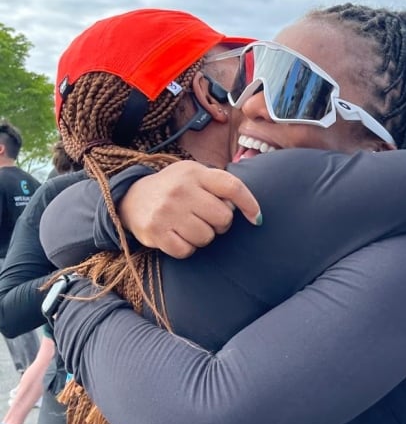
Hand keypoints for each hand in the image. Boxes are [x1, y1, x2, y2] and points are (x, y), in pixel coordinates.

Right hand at [118, 161, 260, 258]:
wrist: (131, 198)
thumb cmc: (175, 189)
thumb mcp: (195, 176)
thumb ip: (221, 187)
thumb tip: (253, 213)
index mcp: (195, 173)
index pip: (232, 187)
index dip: (250, 204)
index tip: (257, 219)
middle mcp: (181, 189)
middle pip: (223, 218)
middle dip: (220, 224)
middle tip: (205, 219)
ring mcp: (167, 210)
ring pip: (206, 237)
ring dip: (202, 237)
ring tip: (188, 226)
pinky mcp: (155, 231)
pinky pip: (186, 250)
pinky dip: (186, 248)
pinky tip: (177, 236)